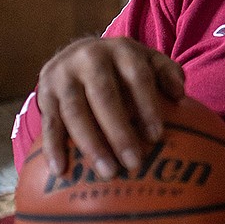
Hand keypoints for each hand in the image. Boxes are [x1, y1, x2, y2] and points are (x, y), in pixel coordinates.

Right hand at [37, 36, 184, 178]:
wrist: (77, 52)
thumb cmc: (123, 66)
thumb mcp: (147, 60)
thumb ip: (167, 73)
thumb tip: (180, 95)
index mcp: (121, 50)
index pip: (137, 78)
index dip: (147, 106)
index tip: (156, 137)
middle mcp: (89, 59)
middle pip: (104, 96)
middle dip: (119, 131)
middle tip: (133, 163)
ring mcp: (63, 76)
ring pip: (75, 112)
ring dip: (91, 145)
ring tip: (108, 172)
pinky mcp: (45, 93)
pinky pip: (49, 123)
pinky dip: (54, 147)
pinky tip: (61, 170)